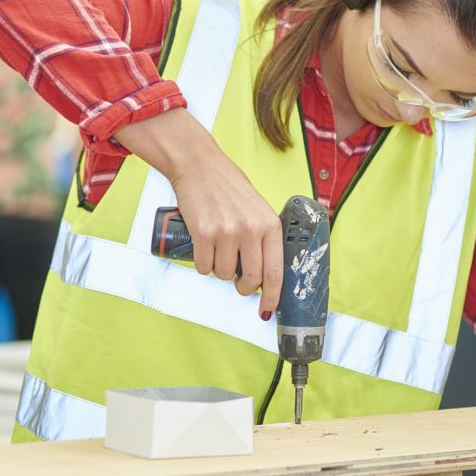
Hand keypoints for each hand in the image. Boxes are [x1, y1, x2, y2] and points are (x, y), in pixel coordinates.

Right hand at [169, 149, 284, 318]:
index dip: (272, 296)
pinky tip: (204, 250)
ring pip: (223, 274)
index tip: (268, 308)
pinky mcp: (203, 234)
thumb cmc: (228, 187)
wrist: (200, 167)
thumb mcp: (257, 209)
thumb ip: (262, 237)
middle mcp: (250, 230)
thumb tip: (262, 272)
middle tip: (238, 281)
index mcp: (269, 224)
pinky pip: (204, 266)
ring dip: (219, 271)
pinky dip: (203, 265)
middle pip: (250, 279)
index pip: (275, 272)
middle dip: (243, 287)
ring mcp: (226, 232)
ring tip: (218, 252)